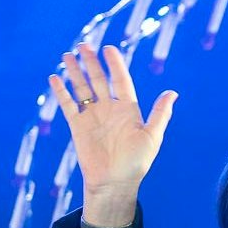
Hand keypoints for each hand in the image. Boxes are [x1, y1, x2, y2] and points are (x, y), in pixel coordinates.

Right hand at [49, 45, 176, 224]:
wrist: (115, 182)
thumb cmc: (137, 162)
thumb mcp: (152, 136)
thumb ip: (160, 114)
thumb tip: (173, 92)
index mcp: (128, 109)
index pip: (120, 80)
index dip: (115, 64)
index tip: (109, 48)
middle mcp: (109, 109)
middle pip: (98, 79)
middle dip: (91, 62)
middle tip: (83, 45)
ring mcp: (92, 116)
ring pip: (82, 88)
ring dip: (75, 72)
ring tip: (67, 55)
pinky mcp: (78, 126)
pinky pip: (68, 105)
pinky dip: (62, 92)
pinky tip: (55, 78)